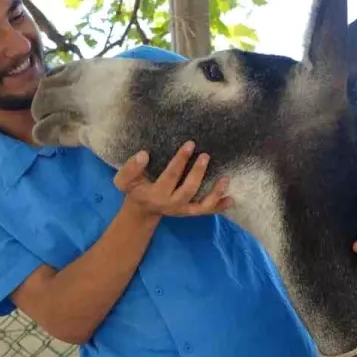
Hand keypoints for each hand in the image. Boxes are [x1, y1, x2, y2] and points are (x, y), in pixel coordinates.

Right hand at [114, 141, 232, 217]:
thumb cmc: (135, 190)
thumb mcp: (124, 181)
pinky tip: (231, 199)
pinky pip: (207, 211)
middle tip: (206, 155)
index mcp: (156, 195)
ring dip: (215, 193)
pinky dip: (220, 207)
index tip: (190, 144)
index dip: (180, 160)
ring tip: (225, 179)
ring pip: (202, 205)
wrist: (143, 210)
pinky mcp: (191, 212)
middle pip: (188, 190)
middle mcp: (172, 204)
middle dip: (198, 173)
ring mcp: (183, 210)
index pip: (171, 176)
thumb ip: (130, 168)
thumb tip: (144, 154)